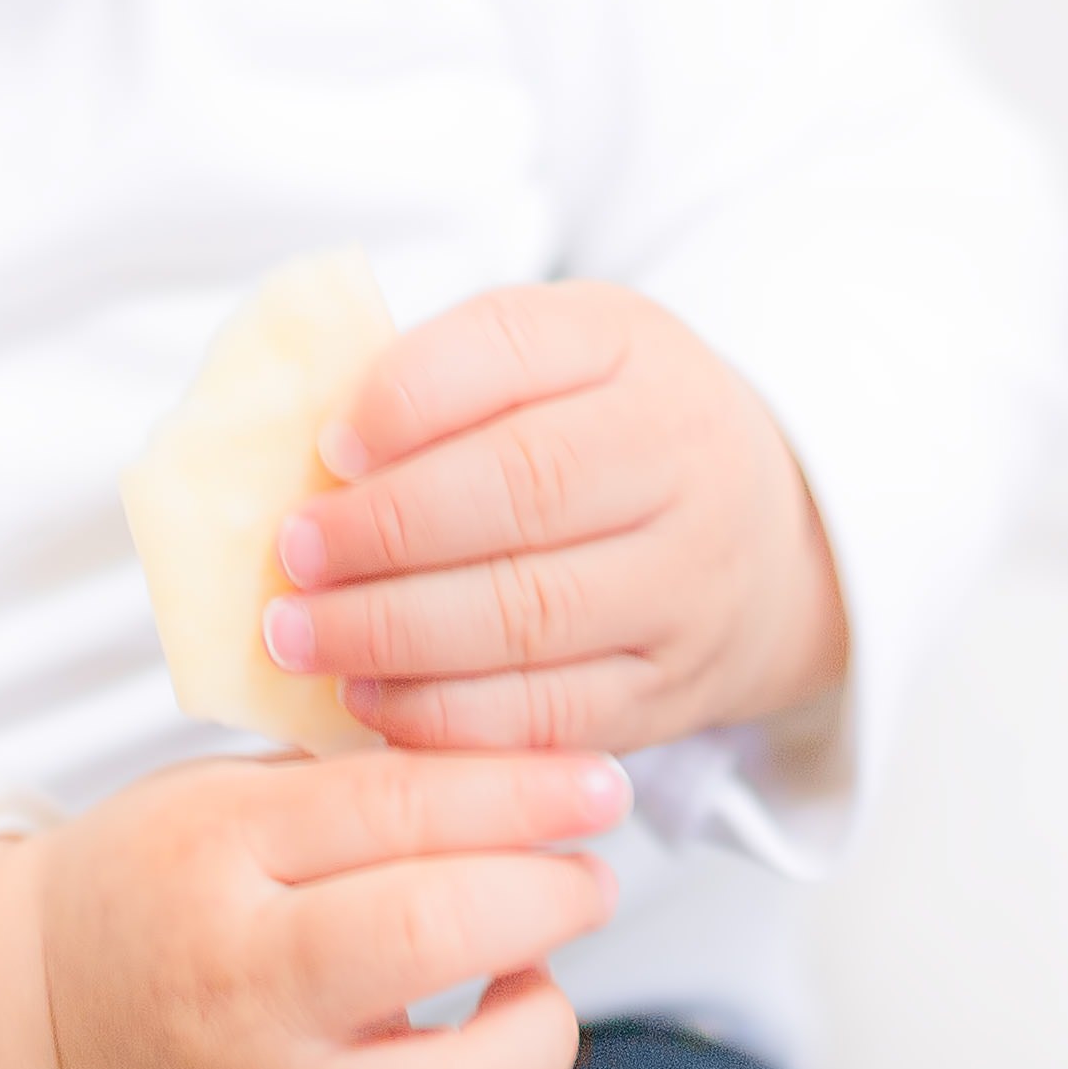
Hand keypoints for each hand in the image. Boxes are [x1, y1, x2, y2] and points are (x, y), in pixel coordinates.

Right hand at [0, 747, 618, 1068]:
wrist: (26, 1048)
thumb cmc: (141, 901)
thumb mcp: (216, 797)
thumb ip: (352, 781)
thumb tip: (519, 767)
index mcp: (216, 859)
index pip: (399, 804)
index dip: (525, 788)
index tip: (593, 784)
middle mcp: (245, 995)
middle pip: (433, 933)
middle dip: (548, 894)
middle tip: (579, 879)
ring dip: (539, 1036)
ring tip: (531, 991)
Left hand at [268, 284, 849, 755]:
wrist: (774, 535)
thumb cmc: (618, 427)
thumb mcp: (560, 351)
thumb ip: (450, 368)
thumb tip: (323, 445)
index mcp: (633, 351)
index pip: (513, 352)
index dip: (408, 400)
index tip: (328, 445)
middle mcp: (679, 462)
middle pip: (523, 492)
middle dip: (385, 530)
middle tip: (293, 556)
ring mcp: (683, 586)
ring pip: (529, 617)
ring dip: (392, 633)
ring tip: (301, 635)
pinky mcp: (668, 693)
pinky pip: (547, 715)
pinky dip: (443, 717)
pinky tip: (368, 699)